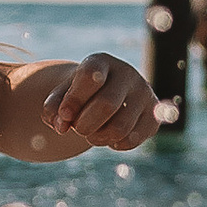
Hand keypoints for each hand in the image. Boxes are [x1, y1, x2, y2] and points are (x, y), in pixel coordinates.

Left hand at [40, 54, 159, 152]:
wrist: (105, 95)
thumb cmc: (79, 95)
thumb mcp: (61, 96)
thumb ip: (53, 108)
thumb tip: (61, 125)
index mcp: (101, 61)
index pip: (90, 76)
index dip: (74, 99)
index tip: (64, 115)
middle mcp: (127, 73)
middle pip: (106, 105)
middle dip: (84, 125)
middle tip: (77, 128)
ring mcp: (144, 93)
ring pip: (119, 128)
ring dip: (97, 138)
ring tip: (91, 134)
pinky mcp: (153, 115)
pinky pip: (131, 140)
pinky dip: (114, 145)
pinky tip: (109, 136)